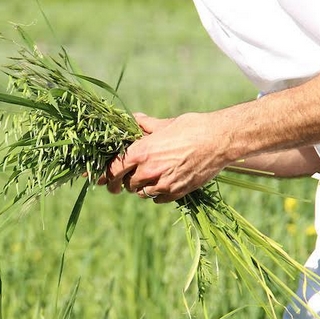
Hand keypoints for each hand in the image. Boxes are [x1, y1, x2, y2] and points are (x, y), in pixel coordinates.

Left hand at [100, 112, 233, 202]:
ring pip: (140, 192)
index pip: (113, 168)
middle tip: (119, 182)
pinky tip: (160, 184)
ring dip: (139, 187)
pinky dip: (155, 194)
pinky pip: (157, 199)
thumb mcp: (165, 124)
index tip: (99, 178)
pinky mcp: (177, 192)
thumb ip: (146, 126)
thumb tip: (134, 120)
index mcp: (142, 151)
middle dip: (121, 182)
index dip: (103, 174)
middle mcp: (149, 170)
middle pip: (125, 183)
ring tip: (145, 178)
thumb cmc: (193, 127)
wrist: (220, 140)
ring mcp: (163, 183)